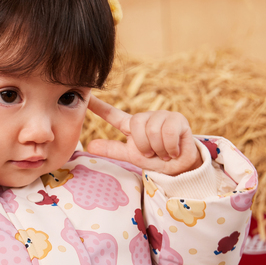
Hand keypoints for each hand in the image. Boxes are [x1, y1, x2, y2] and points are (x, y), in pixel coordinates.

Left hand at [86, 96, 202, 175]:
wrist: (179, 167)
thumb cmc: (155, 159)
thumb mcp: (131, 156)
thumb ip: (112, 150)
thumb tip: (89, 146)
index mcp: (132, 126)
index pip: (112, 114)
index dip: (99, 106)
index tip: (86, 97)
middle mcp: (146, 117)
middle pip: (136, 126)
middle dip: (144, 146)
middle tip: (152, 152)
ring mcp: (162, 116)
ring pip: (152, 131)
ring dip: (158, 149)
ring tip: (163, 151)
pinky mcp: (178, 119)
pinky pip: (167, 134)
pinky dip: (169, 148)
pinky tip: (173, 150)